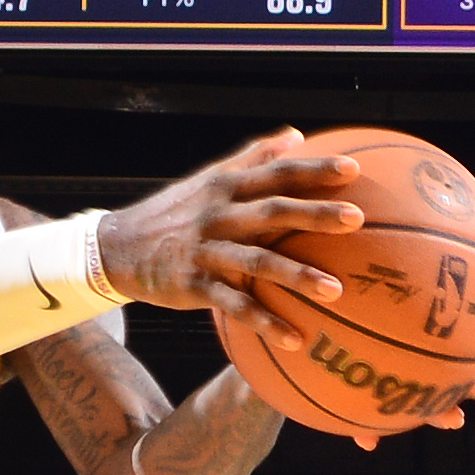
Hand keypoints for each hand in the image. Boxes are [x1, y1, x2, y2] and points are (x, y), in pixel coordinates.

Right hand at [95, 131, 474, 439]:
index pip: (276, 172)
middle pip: (272, 211)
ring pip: (257, 262)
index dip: (314, 169)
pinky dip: (264, 322)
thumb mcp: (209, 177)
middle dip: (314, 214)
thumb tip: (297, 134)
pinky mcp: (194, 286)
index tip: (354, 168)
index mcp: (226, 186)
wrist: (117, 247)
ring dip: (297, 276)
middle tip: (357, 219)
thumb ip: (253, 156)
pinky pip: (234, 307)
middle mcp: (218, 214)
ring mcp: (206, 251)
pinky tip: (295, 340)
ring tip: (337, 291)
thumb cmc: (176, 211)